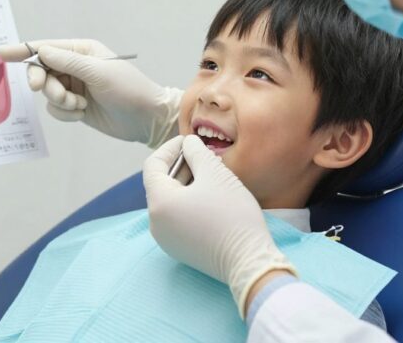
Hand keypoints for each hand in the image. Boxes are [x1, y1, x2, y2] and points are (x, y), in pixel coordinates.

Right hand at [0, 39, 181, 146]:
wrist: (147, 119)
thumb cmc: (129, 90)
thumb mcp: (99, 72)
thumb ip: (67, 62)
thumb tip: (42, 51)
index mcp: (81, 50)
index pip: (46, 48)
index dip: (23, 50)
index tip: (2, 53)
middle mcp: (75, 66)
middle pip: (41, 71)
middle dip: (44, 82)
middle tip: (47, 89)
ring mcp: (74, 87)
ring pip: (47, 93)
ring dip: (60, 101)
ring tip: (80, 105)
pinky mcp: (75, 106)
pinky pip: (56, 109)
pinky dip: (65, 113)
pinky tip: (82, 113)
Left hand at [143, 135, 296, 316]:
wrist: (249, 261)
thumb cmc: (231, 215)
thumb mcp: (215, 174)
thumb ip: (196, 152)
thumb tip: (188, 144)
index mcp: (158, 203)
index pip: (153, 165)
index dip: (170, 148)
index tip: (189, 140)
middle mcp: (155, 223)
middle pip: (160, 183)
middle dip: (181, 165)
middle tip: (204, 155)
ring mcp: (166, 239)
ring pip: (170, 201)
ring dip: (186, 183)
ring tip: (210, 173)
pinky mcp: (180, 249)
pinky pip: (177, 217)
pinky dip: (188, 202)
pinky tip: (211, 195)